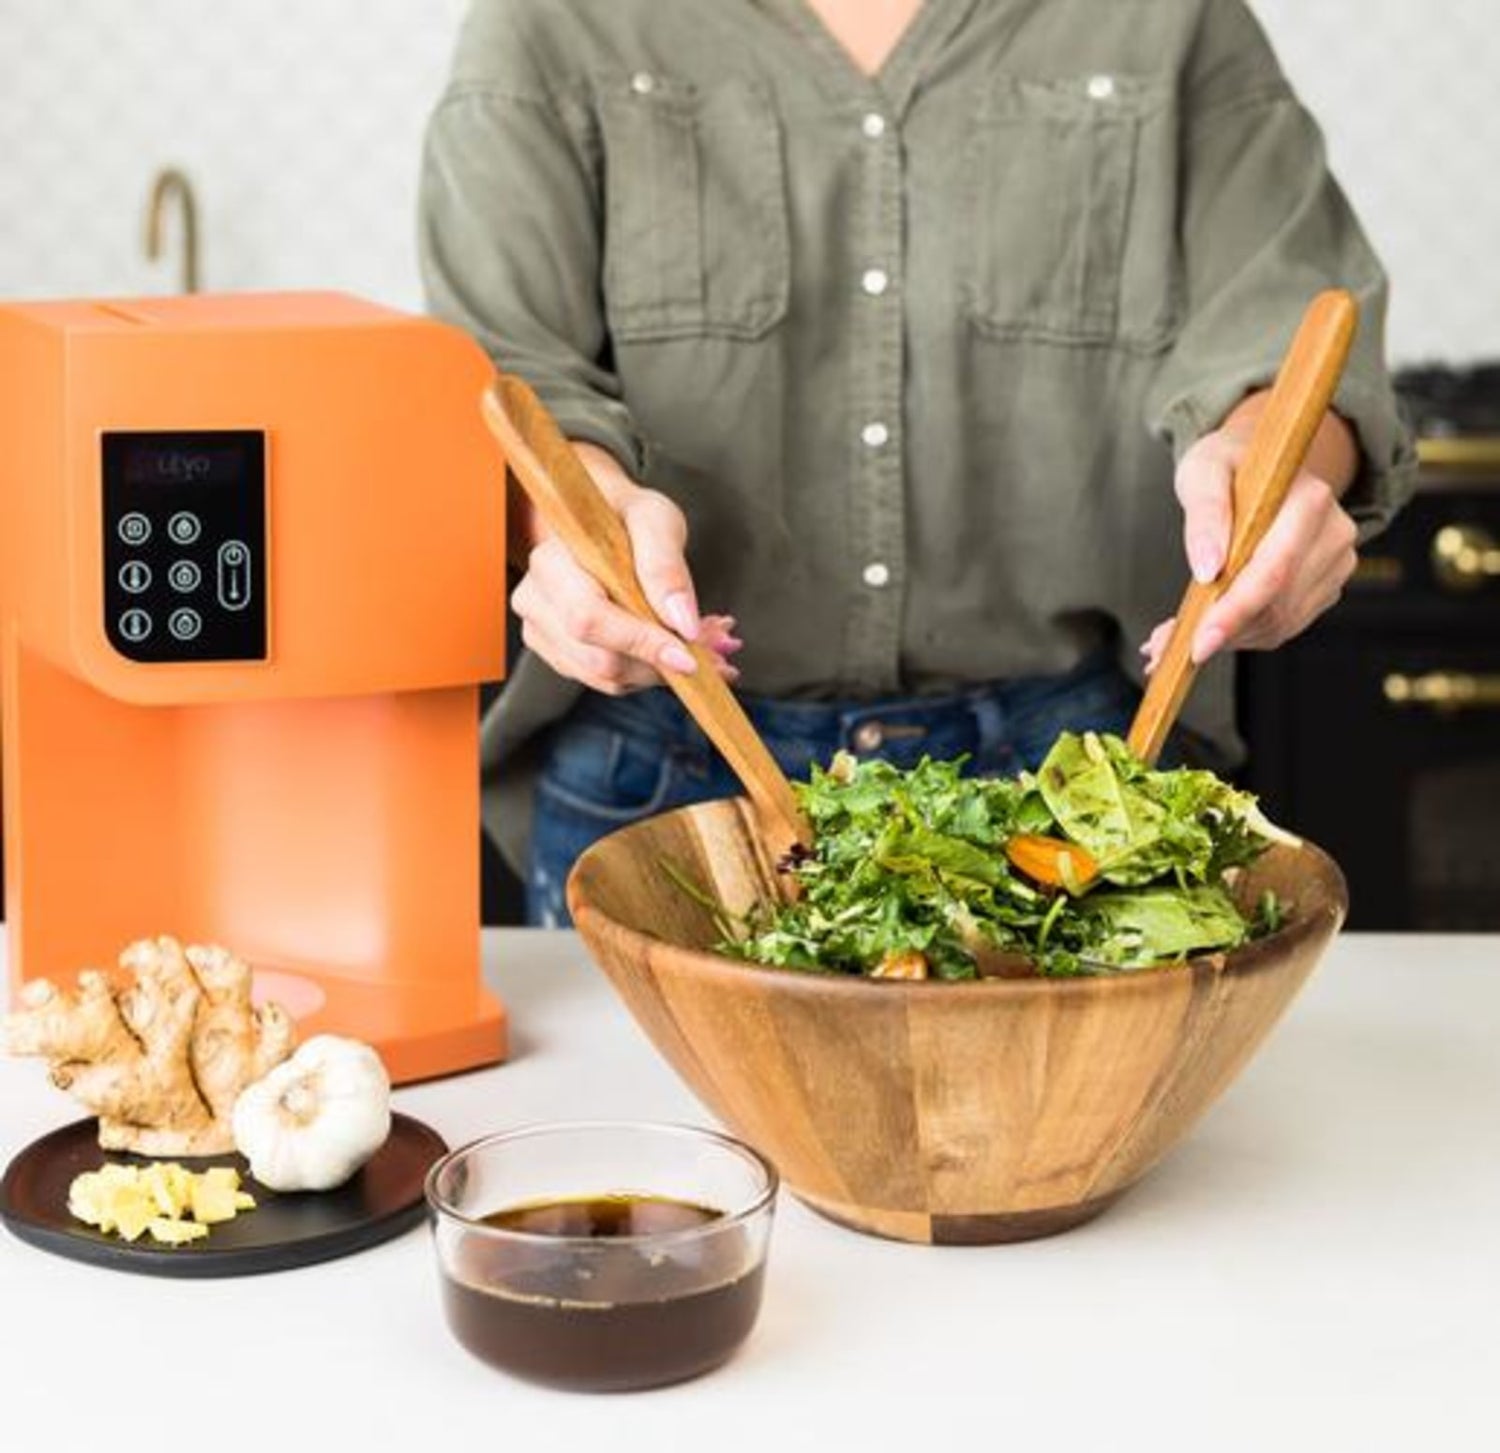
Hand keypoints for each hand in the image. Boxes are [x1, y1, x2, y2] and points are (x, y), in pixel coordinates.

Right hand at [510, 443, 741, 694]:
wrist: (596, 522)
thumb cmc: (623, 514)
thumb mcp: (654, 519)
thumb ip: (665, 566)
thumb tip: (682, 623)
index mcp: (551, 562)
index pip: (590, 618)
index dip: (640, 643)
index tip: (689, 657)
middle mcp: (536, 601)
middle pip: (600, 660)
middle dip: (662, 664)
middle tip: (717, 652)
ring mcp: (543, 633)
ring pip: (608, 678)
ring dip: (664, 671)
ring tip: (706, 646)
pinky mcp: (561, 655)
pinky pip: (610, 681)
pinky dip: (651, 672)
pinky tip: (677, 649)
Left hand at [1141, 415, 1358, 673]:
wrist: (1261, 463)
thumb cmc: (1228, 464)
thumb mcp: (1203, 472)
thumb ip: (1205, 515)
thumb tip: (1207, 569)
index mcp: (1309, 500)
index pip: (1274, 571)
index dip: (1235, 611)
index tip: (1198, 643)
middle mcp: (1333, 534)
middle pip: (1277, 605)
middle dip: (1219, 631)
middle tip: (1164, 645)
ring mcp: (1334, 564)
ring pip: (1278, 623)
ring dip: (1225, 637)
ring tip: (1177, 635)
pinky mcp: (1323, 587)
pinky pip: (1280, 625)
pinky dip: (1240, 633)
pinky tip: (1208, 625)